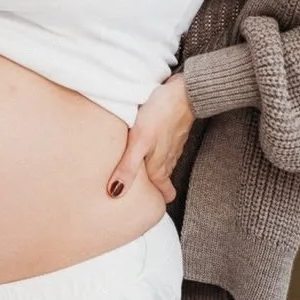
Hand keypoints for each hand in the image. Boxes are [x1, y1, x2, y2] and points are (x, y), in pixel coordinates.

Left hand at [106, 74, 194, 202]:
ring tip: (142, 170)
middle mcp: (168, 159)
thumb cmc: (160, 114)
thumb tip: (114, 194)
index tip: (149, 208)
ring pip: (165, 163)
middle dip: (156, 187)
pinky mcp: (173, 130)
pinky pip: (166, 147)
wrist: (184, 91)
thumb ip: (128, 168)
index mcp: (160, 167)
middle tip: (143, 191)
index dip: (158, 201)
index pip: (165, 193)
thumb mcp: (139, 141)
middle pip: (163, 179)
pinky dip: (159, 150)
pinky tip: (149, 143)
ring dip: (156, 168)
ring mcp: (172, 144)